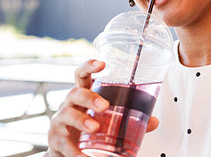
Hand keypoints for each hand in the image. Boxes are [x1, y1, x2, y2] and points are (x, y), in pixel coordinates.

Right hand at [45, 60, 159, 156]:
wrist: (65, 152)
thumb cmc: (86, 129)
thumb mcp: (107, 121)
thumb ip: (130, 120)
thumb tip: (154, 121)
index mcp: (83, 96)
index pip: (82, 75)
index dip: (89, 66)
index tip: (102, 63)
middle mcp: (69, 105)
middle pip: (74, 93)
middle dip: (89, 97)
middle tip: (105, 106)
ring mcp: (60, 122)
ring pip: (66, 114)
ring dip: (81, 120)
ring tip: (95, 128)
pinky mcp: (55, 141)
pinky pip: (62, 143)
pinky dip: (74, 150)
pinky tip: (83, 156)